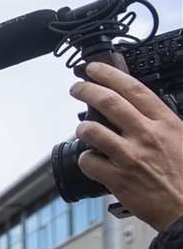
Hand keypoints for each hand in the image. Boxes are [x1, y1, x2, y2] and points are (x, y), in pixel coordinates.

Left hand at [70, 62, 182, 232]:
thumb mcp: (181, 137)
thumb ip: (160, 122)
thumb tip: (137, 108)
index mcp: (166, 122)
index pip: (134, 89)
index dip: (110, 75)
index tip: (94, 69)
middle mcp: (147, 135)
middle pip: (108, 103)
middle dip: (86, 90)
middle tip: (76, 87)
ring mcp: (130, 157)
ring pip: (92, 131)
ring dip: (82, 128)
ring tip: (82, 129)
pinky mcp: (118, 178)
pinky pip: (88, 161)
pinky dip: (85, 159)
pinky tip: (90, 160)